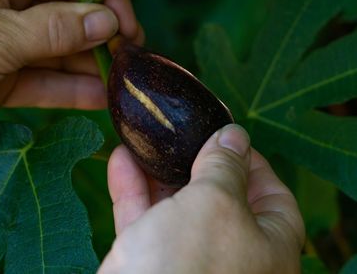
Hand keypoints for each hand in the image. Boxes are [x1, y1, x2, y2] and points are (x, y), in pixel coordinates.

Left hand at [0, 0, 141, 180]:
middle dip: (96, 33)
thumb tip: (107, 20)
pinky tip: (97, 98)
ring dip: (87, 65)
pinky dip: (67, 89)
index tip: (124, 21)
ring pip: (54, 52)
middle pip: (61, 13)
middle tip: (130, 56)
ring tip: (121, 81)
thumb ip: (55, 29)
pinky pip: (41, 82)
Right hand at [99, 124, 304, 273]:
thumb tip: (234, 136)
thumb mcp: (216, 202)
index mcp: (269, 247)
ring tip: (146, 139)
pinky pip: (145, 219)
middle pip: (219, 197)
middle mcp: (232, 255)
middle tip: (181, 133)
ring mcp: (190, 259)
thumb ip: (225, 166)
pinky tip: (120, 159)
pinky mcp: (152, 262)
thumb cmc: (192, 263)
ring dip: (158, 171)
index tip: (225, 136)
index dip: (252, 161)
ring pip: (176, 206)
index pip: (273, 195)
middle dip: (196, 161)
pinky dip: (133, 190)